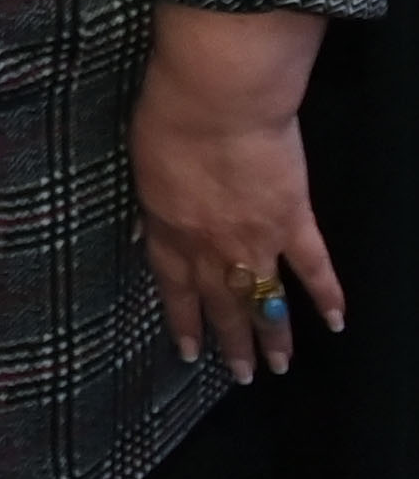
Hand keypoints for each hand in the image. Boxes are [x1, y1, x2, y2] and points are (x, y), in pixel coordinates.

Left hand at [134, 2, 338, 378]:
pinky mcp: (294, 221)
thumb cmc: (168, 122)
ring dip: (274, 335)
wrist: (216, 103)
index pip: (175, 289)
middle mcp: (212, 248)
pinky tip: (336, 321)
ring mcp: (256, 238)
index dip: (184, 322)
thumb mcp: (143, 168)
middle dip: (231, 343)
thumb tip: (149, 233)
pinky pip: (313, 267)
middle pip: (222, 304)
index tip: (190, 351)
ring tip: (279, 366)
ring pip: (265, 298)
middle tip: (242, 375)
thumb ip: (153, 208)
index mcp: (170, 232)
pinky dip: (327, 296)